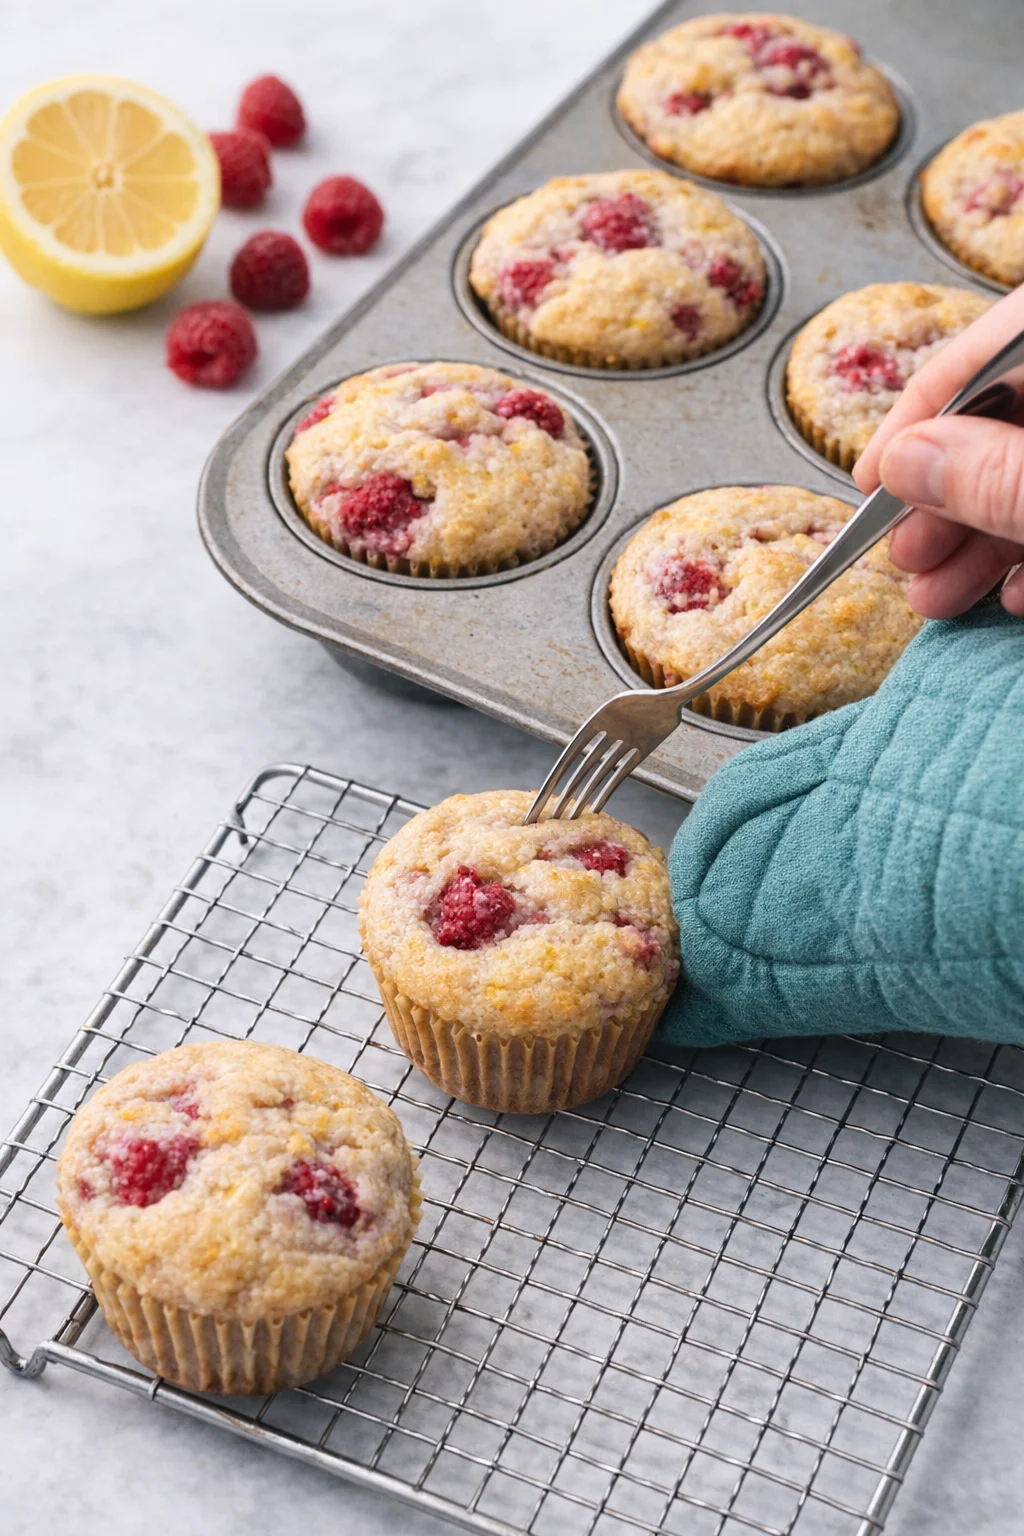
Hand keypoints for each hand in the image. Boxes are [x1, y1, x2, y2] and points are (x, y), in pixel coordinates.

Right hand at [853, 281, 1023, 617]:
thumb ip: (995, 477)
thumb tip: (906, 463)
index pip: (978, 357)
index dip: (915, 422)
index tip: (869, 483)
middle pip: (1010, 414)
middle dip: (948, 499)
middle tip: (906, 555)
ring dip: (985, 537)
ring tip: (939, 597)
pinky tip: (1014, 593)